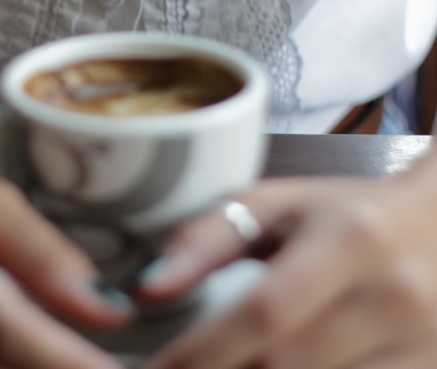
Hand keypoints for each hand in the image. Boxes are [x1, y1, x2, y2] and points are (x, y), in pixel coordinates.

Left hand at [138, 175, 436, 368]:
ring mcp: (423, 345)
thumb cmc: (346, 213)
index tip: (156, 366)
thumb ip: (207, 238)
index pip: (266, 312)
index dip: (202, 351)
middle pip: (288, 365)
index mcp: (352, 240)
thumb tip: (147, 288)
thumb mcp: (277, 204)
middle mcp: (397, 297)